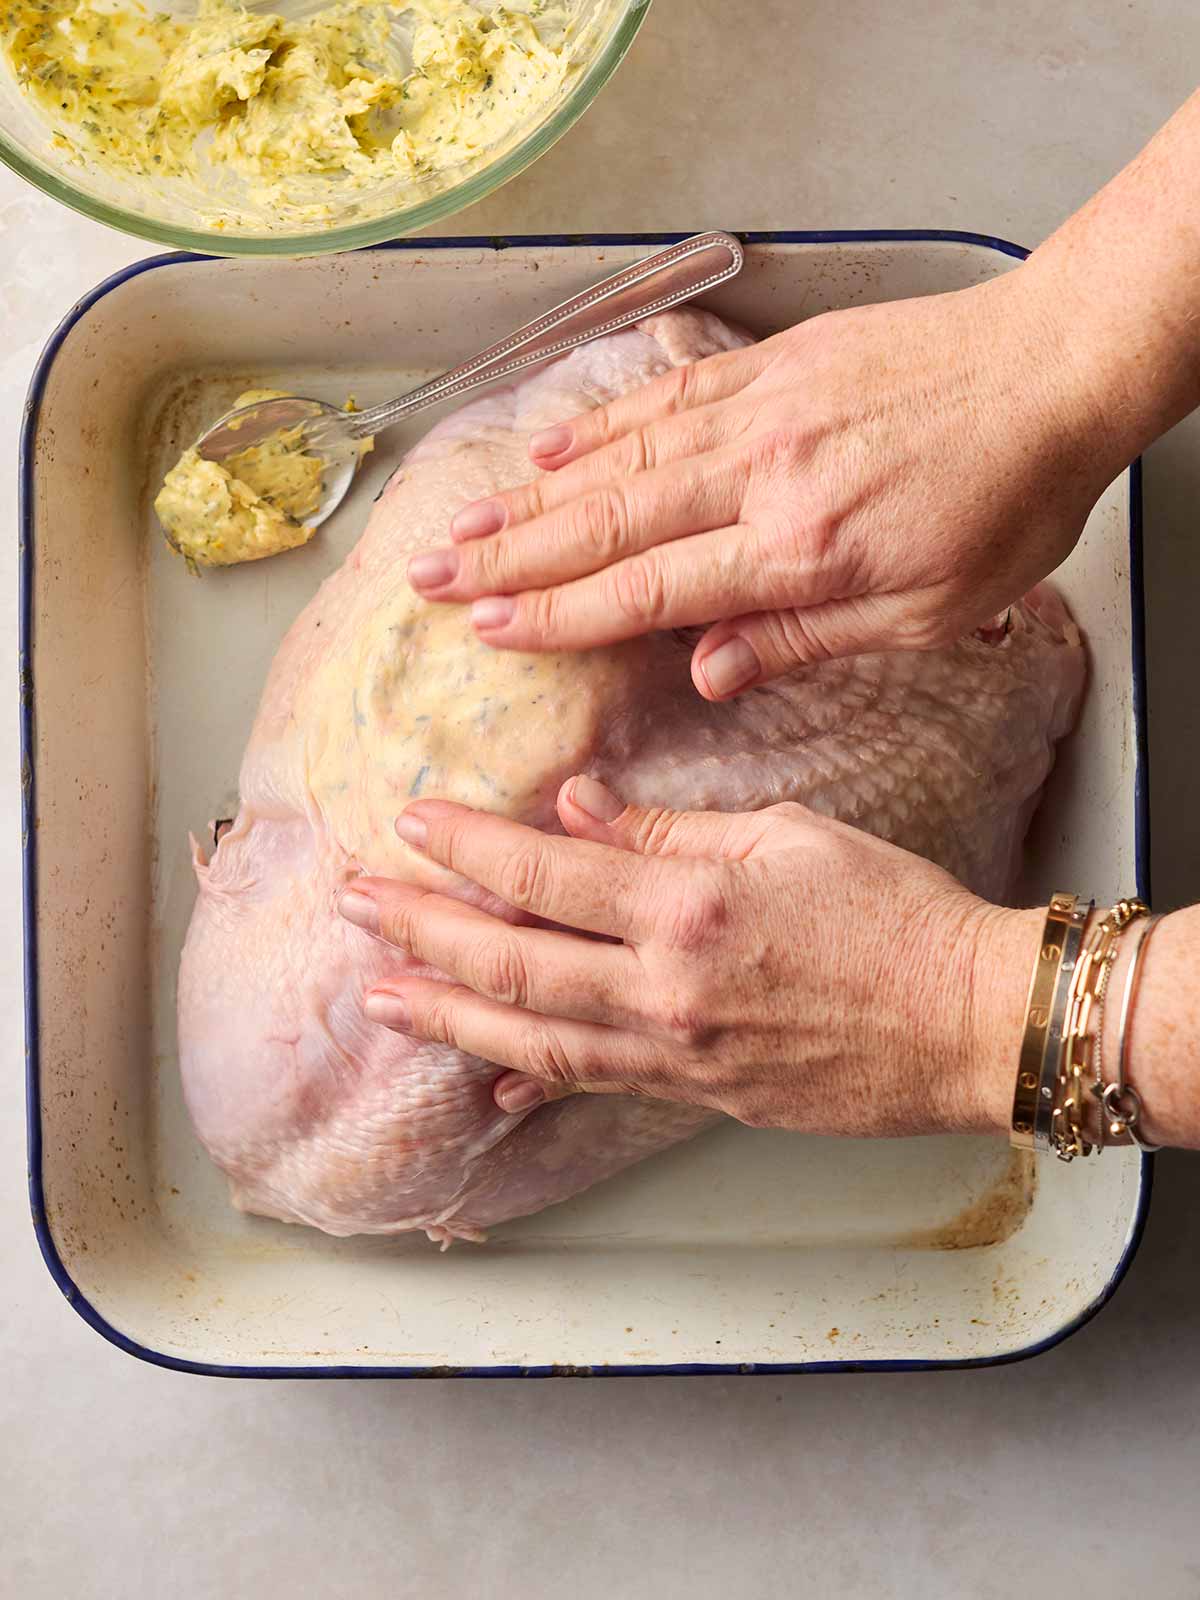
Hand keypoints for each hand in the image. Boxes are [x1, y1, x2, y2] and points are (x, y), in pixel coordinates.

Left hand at [337, 777, 1036, 1134]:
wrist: (969, 1023)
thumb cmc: (895, 914)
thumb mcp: (788, 836)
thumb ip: (670, 829)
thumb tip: (576, 809)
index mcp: (689, 903)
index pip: (544, 870)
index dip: (466, 848)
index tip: (410, 823)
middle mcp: (665, 986)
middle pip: (511, 962)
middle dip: (420, 932)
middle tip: (353, 907)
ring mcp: (675, 1054)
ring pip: (531, 1038)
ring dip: (446, 1016)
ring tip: (379, 997)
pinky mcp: (696, 1097)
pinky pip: (593, 1086)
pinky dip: (531, 1080)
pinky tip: (485, 1082)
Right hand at [406, 268, 1118, 698]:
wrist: (1056, 369)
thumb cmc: (1007, 502)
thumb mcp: (927, 611)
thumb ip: (804, 639)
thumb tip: (703, 673)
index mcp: (798, 551)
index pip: (648, 588)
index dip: (558, 612)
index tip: (486, 627)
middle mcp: (760, 476)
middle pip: (609, 520)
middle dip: (509, 556)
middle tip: (430, 576)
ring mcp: (760, 410)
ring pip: (620, 456)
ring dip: (532, 495)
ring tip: (461, 522)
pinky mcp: (773, 363)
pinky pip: (665, 393)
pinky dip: (600, 422)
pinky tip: (550, 445)